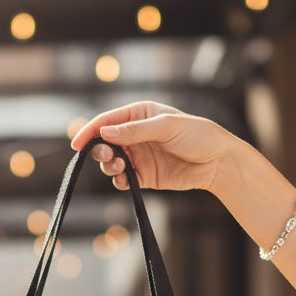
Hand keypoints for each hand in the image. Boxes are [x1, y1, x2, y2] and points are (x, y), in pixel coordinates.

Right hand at [71, 102, 235, 194]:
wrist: (218, 162)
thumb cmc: (197, 135)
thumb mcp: (166, 126)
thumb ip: (134, 130)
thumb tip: (105, 131)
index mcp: (139, 115)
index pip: (107, 121)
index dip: (90, 131)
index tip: (77, 144)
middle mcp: (135, 135)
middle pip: (104, 143)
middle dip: (100, 150)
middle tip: (107, 156)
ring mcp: (138, 156)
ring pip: (110, 163)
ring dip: (109, 166)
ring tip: (119, 168)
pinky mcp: (143, 176)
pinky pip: (122, 180)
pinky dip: (118, 181)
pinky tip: (124, 180)